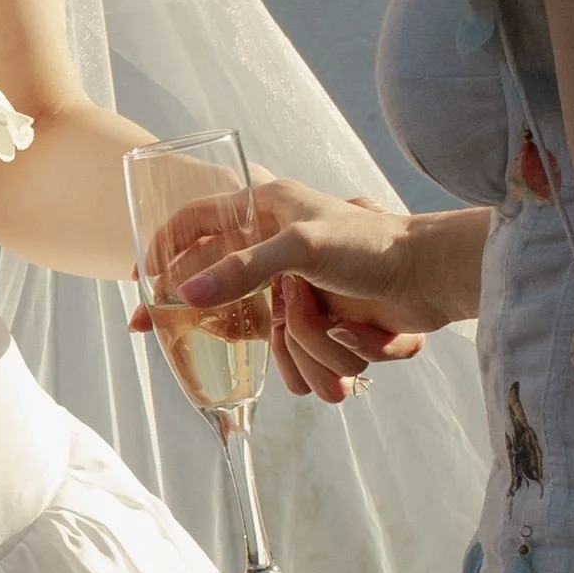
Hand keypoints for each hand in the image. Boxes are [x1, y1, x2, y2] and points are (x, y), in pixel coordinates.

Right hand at [129, 179, 480, 403]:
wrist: (434, 279)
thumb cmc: (373, 247)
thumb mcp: (300, 248)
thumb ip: (240, 270)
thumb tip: (183, 296)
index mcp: (265, 211)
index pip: (194, 222)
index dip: (162, 249)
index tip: (140, 284)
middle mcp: (275, 251)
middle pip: (219, 294)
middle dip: (221, 324)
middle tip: (170, 335)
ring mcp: (295, 292)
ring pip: (267, 340)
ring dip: (305, 345)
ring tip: (336, 321)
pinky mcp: (317, 326)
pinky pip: (300, 361)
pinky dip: (331, 358)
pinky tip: (357, 335)